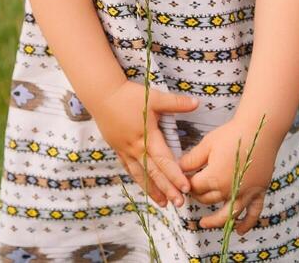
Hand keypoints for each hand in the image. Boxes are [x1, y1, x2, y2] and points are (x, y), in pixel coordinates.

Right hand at [87, 81, 197, 207]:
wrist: (101, 95)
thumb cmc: (128, 96)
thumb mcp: (154, 97)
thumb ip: (176, 103)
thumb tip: (197, 103)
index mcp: (147, 136)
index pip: (163, 160)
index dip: (175, 174)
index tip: (186, 188)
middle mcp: (136, 147)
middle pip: (153, 172)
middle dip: (167, 189)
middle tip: (180, 203)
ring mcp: (126, 150)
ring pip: (140, 174)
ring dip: (152, 190)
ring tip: (163, 204)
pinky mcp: (118, 149)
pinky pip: (129, 168)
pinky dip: (138, 180)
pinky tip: (144, 187)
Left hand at [179, 116, 280, 233]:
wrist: (260, 130)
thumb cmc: (232, 134)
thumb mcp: (206, 144)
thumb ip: (191, 160)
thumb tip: (177, 168)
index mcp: (214, 177)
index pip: (194, 187)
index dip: (186, 183)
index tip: (182, 178)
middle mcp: (230, 189)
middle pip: (207, 199)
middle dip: (197, 195)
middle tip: (192, 190)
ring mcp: (246, 193)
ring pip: (228, 214)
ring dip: (215, 221)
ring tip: (203, 224)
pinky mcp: (259, 192)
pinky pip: (253, 213)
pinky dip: (247, 223)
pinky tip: (240, 232)